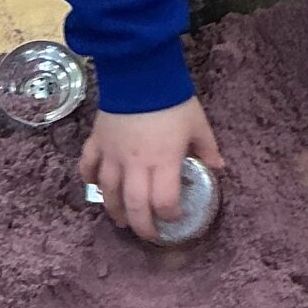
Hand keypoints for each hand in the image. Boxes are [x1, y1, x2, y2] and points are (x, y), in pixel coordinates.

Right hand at [81, 97, 223, 245]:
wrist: (139, 71)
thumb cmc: (172, 99)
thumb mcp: (197, 123)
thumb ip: (207, 148)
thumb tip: (219, 168)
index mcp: (163, 161)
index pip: (163, 201)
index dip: (170, 215)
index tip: (175, 217)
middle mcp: (135, 164)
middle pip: (134, 206)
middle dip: (141, 226)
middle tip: (148, 235)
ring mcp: (112, 154)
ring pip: (108, 192)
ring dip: (114, 210)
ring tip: (122, 220)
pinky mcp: (97, 141)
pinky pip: (88, 165)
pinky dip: (89, 179)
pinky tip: (94, 187)